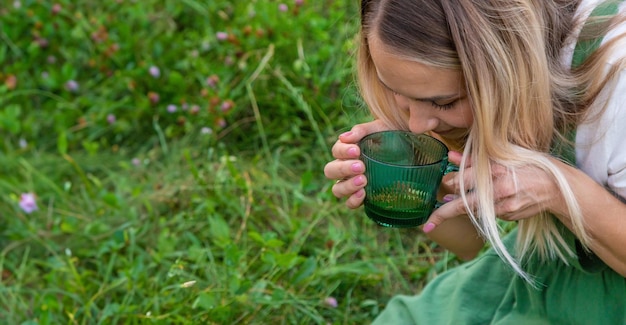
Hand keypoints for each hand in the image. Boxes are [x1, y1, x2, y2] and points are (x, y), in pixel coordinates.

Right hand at [324, 120, 389, 207]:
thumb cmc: (393, 137)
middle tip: (361, 166)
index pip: (336, 151)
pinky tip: (363, 194)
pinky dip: (353, 200)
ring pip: (337, 189)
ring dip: (347, 185)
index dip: (342, 152)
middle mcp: (346, 168)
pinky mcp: (364, 197)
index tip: (357, 151)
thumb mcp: (379, 128)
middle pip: (330, 171)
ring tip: (363, 180)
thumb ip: (361, 130)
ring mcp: (353, 183)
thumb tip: (344, 137)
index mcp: (348, 151)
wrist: (412, 152)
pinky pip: (350, 203)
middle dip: (343, 169)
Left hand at [423, 153, 562, 232]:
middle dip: (443, 213)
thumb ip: (474, 159)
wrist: (556, 186)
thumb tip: (450, 157)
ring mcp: (504, 206)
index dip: (448, 184)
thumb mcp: (502, 156)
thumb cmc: (526, 165)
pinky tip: (485, 202)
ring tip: (442, 212)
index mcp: (494, 169)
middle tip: (428, 224)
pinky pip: (488, 213)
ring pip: (474, 211)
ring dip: (460, 210)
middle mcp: (498, 189)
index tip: (440, 188)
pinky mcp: (509, 216)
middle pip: (463, 204)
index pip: (461, 180)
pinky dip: (482, 209)